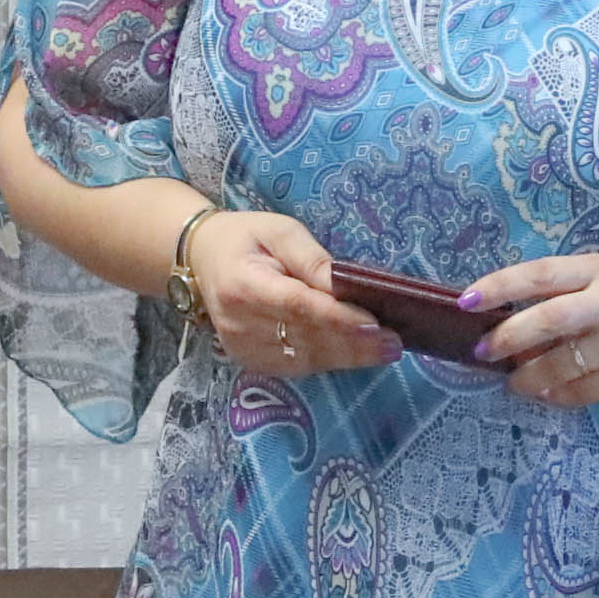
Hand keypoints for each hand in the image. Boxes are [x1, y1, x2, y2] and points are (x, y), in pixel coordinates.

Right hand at [188, 212, 397, 377]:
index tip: (373, 324)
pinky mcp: (251, 361)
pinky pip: (298, 366)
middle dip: (354, 343)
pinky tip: (357, 354)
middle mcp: (239, 324)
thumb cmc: (247, 239)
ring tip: (386, 349)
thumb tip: (345, 285)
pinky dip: (330, 360)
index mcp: (243, 286)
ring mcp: (243, 349)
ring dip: (348, 357)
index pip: (297, 306)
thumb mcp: (281, 231)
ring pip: (306, 359)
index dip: (336, 318)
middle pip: (306, 339)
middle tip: (395, 342)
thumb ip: (312, 259)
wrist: (203, 260)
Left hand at [467, 252, 598, 406]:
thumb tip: (499, 316)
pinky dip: (558, 395)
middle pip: (550, 320)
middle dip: (509, 338)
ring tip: (515, 380)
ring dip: (529, 376)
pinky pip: (584, 393)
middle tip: (483, 351)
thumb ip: (561, 292)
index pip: (541, 274)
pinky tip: (547, 392)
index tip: (466, 301)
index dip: (500, 286)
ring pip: (563, 365)